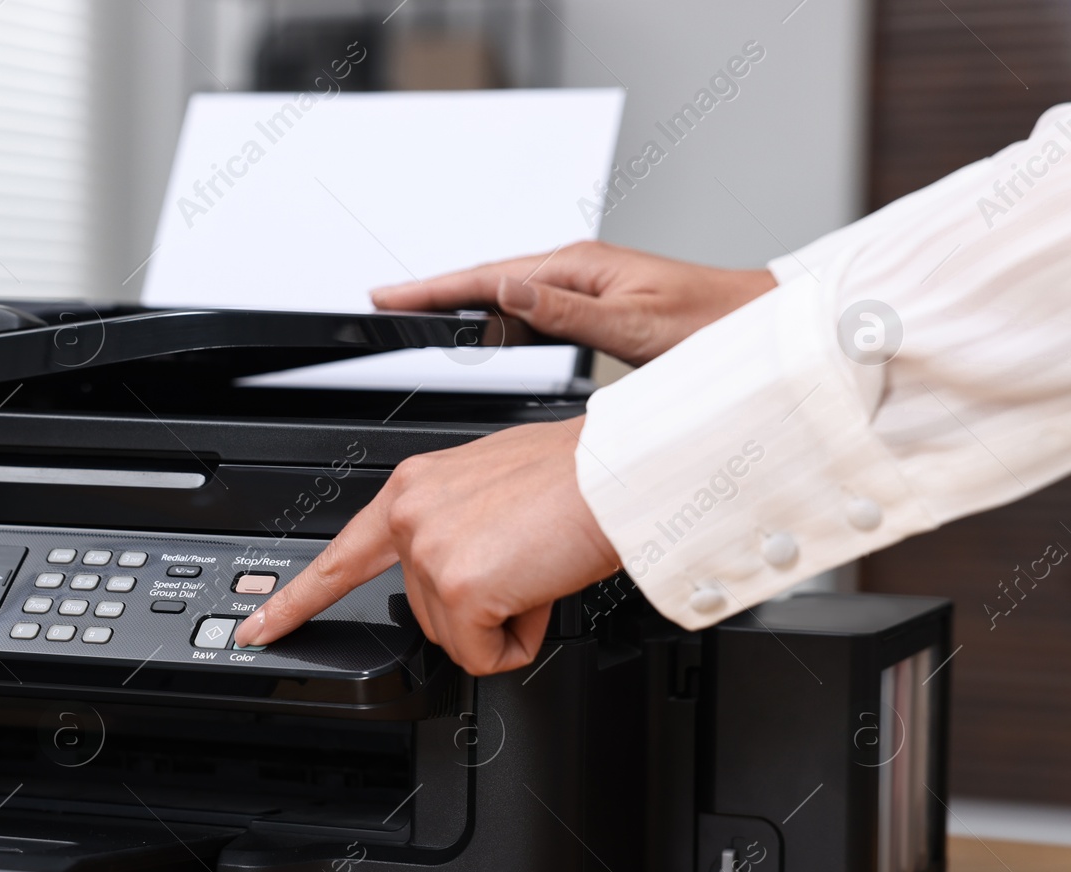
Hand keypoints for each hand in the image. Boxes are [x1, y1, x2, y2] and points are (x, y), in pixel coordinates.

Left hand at [232, 419, 621, 675]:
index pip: (339, 557)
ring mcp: (429, 550)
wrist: (619, 474)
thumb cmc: (577, 481)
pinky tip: (539, 590)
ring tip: (536, 566)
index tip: (257, 628)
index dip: (294, 601)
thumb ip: (455, 531)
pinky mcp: (458, 586)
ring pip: (457, 637)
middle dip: (479, 606)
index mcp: (413, 489)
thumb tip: (465, 579)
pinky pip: (483, 655)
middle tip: (524, 561)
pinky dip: (518, 640)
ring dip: (504, 620)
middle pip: (424, 613)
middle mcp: (410, 514)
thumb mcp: (492, 492)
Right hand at [371, 240, 775, 364]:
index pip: (487, 278)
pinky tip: (482, 332)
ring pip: (506, 298)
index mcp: (578, 267)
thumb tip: (507, 293)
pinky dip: (497, 322)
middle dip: (433, 294)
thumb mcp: (635, 324)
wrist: (759, 328)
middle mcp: (577, 271)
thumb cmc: (713, 327)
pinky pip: (531, 313)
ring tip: (416, 317)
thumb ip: (568, 311)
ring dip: (461, 308)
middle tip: (384, 305)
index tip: (389, 296)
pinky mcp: (593, 307)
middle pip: (486, 282)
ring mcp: (584, 287)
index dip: (433, 289)